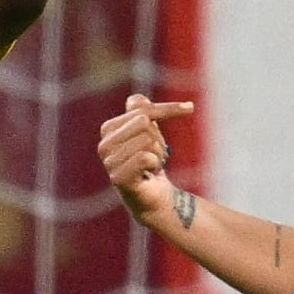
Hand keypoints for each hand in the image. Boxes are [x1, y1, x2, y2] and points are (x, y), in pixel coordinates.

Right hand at [97, 93, 194, 225]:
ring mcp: (109, 163)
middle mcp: (104, 145)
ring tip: (151, 166)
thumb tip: (140, 98)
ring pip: (146, 140)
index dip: (168, 109)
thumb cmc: (152, 160)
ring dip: (158, 154)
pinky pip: (145, 157)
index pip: (141, 107)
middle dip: (158, 138)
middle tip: (155, 155)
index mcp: (108, 129)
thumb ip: (143, 108)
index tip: (189, 108)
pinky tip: (149, 174)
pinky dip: (155, 165)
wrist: (154, 195)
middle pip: (143, 121)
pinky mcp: (118, 178)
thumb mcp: (150, 129)